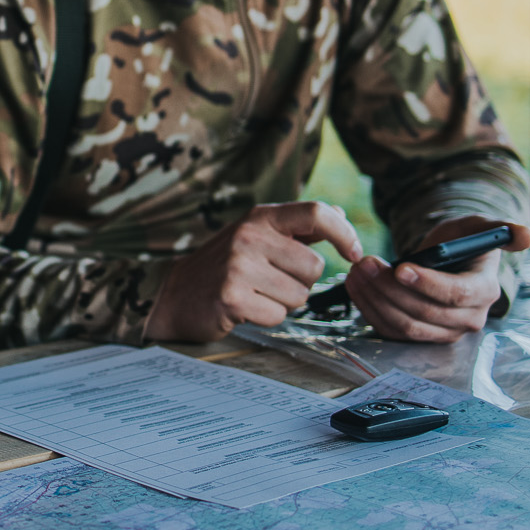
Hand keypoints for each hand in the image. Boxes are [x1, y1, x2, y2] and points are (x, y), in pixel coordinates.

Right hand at [145, 201, 364, 341]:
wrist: (176, 293)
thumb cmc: (224, 265)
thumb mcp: (257, 235)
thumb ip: (298, 227)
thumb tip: (338, 213)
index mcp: (260, 217)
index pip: (317, 212)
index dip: (344, 233)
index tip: (354, 253)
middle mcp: (249, 235)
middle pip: (314, 265)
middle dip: (302, 281)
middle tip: (272, 281)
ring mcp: (238, 266)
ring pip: (300, 295)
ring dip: (285, 302)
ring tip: (257, 293)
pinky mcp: (232, 297)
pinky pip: (278, 315)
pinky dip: (268, 316)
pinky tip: (246, 307)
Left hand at [345, 215, 529, 342]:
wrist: (445, 261)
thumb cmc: (461, 241)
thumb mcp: (477, 227)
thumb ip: (500, 228)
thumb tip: (526, 234)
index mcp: (485, 291)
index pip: (456, 294)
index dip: (427, 283)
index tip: (400, 267)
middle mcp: (468, 318)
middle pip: (425, 312)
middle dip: (390, 288)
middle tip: (365, 263)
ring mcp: (444, 333)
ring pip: (405, 325)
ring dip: (376, 299)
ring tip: (357, 272)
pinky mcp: (420, 338)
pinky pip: (392, 331)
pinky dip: (370, 310)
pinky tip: (356, 287)